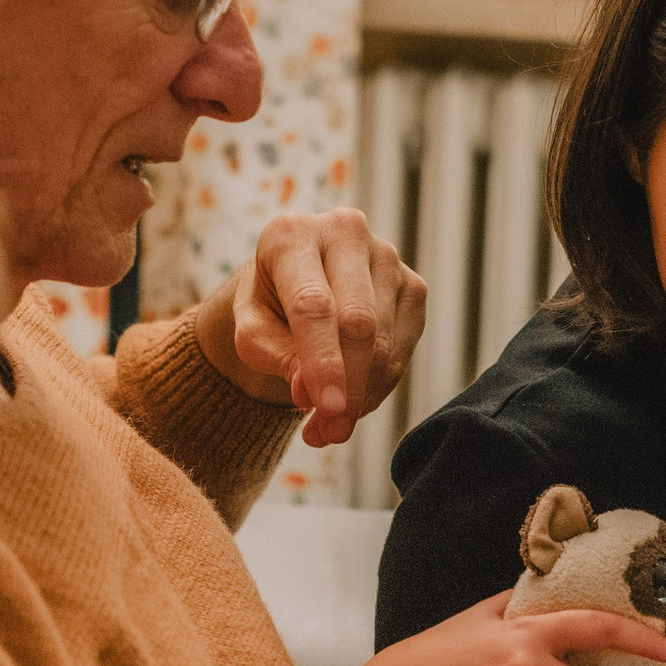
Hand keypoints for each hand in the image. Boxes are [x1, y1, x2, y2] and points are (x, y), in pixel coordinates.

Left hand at [195, 208, 426, 447]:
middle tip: (332, 433)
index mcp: (292, 234)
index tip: (325, 411)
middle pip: (358, 322)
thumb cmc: (269, 309)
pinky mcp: (413, 285)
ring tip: (330, 425)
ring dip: (361, 395)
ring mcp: (387, 255)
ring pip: (384, 341)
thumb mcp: (252, 331)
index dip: (322, 363)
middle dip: (348, 387)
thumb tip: (310, 395)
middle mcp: (345, 232)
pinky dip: (379, 386)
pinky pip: (404, 348)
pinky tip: (353, 398)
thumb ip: (275, 357)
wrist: (296, 288)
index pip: (313, 306)